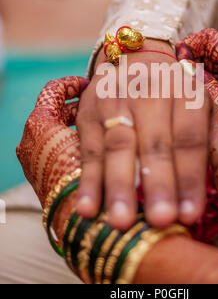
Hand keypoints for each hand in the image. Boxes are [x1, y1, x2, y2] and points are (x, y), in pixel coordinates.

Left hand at [16, 77, 87, 205]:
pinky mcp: (42, 175)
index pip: (52, 92)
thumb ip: (92, 114)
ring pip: (55, 131)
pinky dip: (70, 141)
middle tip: (97, 107)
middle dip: (76, 107)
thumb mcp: (89, 132)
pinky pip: (55, 148)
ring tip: (97, 126)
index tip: (89, 86)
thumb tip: (105, 102)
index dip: (72, 85)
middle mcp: (30, 141)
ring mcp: (34, 160)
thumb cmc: (82, 168)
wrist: (76, 213)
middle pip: (53, 112)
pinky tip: (90, 147)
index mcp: (38, 125)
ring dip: (74, 125)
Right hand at [76, 38, 217, 230]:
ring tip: (120, 221)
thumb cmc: (178, 99)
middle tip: (159, 220)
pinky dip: (88, 179)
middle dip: (157, 183)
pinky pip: (89, 148)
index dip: (190, 177)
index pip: (190, 138)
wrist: (137, 62)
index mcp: (186, 93)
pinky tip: (87, 207)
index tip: (190, 215)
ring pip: (118, 145)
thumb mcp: (209, 118)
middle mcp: (151, 93)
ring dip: (118, 185)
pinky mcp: (90, 112)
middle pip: (155, 142)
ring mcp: (116, 101)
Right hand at [176, 29, 217, 185]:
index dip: (190, 44)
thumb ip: (203, 87)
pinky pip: (210, 86)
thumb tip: (181, 67)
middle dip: (187, 62)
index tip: (176, 60)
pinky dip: (198, 90)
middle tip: (170, 79)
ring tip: (176, 91)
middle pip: (205, 53)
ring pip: (206, 70)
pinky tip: (187, 102)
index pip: (210, 38)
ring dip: (191, 78)